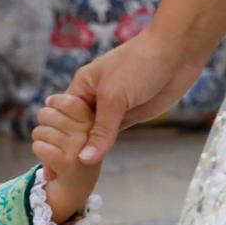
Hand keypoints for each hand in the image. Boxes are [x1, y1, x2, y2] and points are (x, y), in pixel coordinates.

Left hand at [30, 92, 103, 222]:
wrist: (79, 185)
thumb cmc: (76, 150)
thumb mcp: (79, 128)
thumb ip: (69, 113)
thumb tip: (49, 101)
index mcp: (94, 120)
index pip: (67, 101)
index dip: (54, 103)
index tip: (53, 108)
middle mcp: (89, 133)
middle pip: (48, 114)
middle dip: (43, 121)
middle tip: (49, 131)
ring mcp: (79, 149)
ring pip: (40, 131)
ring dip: (39, 138)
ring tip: (49, 145)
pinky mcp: (67, 164)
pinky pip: (40, 147)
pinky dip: (38, 150)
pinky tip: (47, 155)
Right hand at [62, 31, 208, 164]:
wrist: (177, 52)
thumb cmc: (139, 64)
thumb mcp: (114, 98)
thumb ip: (100, 131)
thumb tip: (84, 159)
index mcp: (82, 86)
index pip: (61, 116)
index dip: (54, 137)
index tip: (48, 160)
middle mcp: (94, 98)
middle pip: (75, 128)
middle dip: (67, 147)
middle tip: (58, 172)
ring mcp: (113, 108)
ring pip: (94, 134)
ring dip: (86, 149)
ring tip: (71, 172)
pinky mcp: (130, 115)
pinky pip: (112, 135)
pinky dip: (104, 147)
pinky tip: (95, 162)